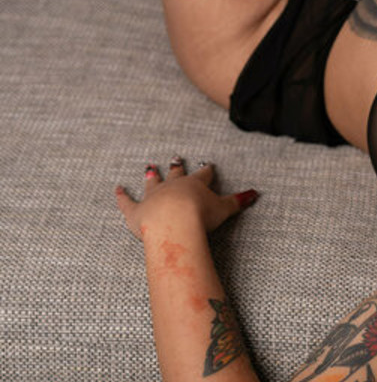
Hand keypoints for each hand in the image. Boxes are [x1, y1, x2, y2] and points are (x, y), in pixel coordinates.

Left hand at [115, 156, 258, 238]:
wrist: (174, 223)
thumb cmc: (199, 217)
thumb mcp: (224, 209)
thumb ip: (238, 201)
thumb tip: (255, 193)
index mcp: (193, 185)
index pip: (202, 175)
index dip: (206, 171)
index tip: (208, 165)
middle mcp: (172, 187)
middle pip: (175, 174)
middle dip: (176, 166)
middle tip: (176, 157)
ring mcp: (152, 197)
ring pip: (151, 183)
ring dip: (151, 175)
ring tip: (150, 167)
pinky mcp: (135, 211)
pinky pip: (126, 201)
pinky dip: (121, 195)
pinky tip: (117, 188)